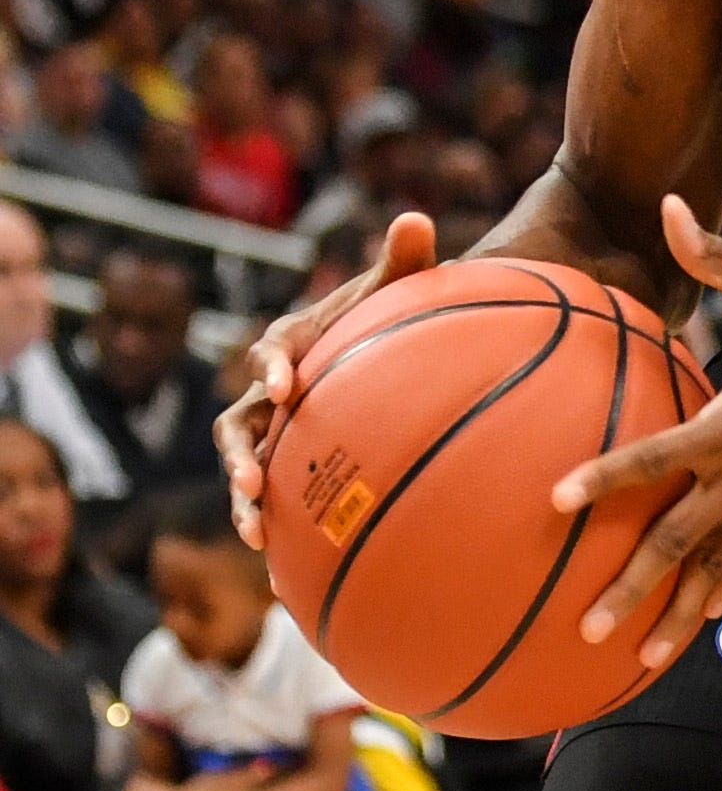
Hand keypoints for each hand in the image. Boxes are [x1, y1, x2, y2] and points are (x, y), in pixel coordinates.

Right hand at [216, 212, 438, 547]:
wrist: (392, 345)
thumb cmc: (393, 311)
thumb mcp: (402, 283)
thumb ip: (406, 256)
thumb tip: (417, 217)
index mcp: (291, 343)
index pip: (271, 351)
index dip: (271, 366)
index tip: (285, 387)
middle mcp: (270, 389)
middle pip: (237, 424)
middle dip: (237, 454)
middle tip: (250, 481)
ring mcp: (276, 430)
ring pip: (244, 467)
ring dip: (243, 501)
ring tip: (256, 536)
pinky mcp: (291, 462)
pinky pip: (276, 497)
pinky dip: (279, 528)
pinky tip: (292, 573)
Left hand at [552, 195, 721, 669]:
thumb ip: (715, 255)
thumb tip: (667, 205)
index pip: (657, 456)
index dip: (606, 478)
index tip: (557, 502)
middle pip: (678, 539)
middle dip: (631, 586)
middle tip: (584, 626)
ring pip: (713, 568)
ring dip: (672, 616)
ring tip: (631, 661)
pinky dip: (716, 595)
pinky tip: (690, 627)